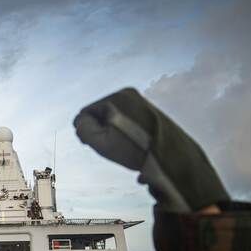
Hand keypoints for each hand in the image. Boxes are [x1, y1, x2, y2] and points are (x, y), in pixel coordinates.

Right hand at [73, 88, 228, 211]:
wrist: (169, 156)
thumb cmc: (134, 149)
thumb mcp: (100, 142)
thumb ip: (83, 129)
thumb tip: (80, 121)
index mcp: (116, 97)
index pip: (86, 112)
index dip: (86, 130)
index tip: (96, 144)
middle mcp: (129, 95)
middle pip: (101, 113)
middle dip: (101, 130)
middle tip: (111, 146)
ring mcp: (141, 102)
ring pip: (114, 117)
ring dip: (113, 132)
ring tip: (124, 146)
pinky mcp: (149, 111)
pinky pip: (127, 120)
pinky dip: (125, 131)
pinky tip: (132, 143)